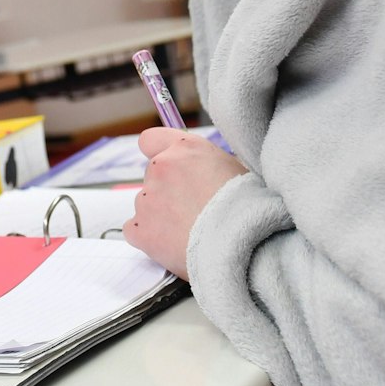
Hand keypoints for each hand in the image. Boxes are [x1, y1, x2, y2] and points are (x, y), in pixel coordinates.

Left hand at [124, 128, 247, 278]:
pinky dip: (150, 238)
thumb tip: (201, 173)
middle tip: (191, 210)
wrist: (243, 242)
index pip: (151, 140)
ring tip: (190, 232)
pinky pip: (135, 231)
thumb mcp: (235, 169)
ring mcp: (147, 198)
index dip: (158, 153)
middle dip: (167, 191)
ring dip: (160, 216)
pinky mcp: (140, 229)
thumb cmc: (249, 207)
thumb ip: (206, 165)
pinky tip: (174, 245)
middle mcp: (161, 167)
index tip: (169, 169)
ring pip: (145, 205)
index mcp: (185, 148)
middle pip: (152, 177)